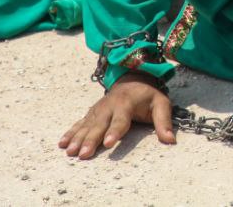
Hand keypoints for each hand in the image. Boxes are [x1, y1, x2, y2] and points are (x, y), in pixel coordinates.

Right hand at [58, 72, 175, 158]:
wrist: (132, 77)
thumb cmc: (148, 95)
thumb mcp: (161, 104)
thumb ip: (164, 121)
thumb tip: (171, 140)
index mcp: (127, 103)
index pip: (121, 119)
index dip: (115, 131)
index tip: (108, 143)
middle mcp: (109, 106)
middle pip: (99, 125)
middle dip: (91, 140)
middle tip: (83, 155)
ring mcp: (98, 109)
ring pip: (86, 125)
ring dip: (77, 139)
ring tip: (70, 152)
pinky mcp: (92, 113)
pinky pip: (79, 123)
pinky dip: (70, 133)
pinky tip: (62, 144)